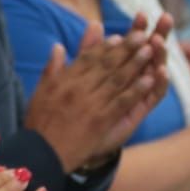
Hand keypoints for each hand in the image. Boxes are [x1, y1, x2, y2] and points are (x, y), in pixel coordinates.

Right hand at [24, 12, 171, 170]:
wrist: (41, 154)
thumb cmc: (39, 125)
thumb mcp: (39, 92)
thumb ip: (51, 68)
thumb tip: (58, 46)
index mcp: (63, 80)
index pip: (88, 58)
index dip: (105, 46)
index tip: (119, 37)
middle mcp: (77, 88)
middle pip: (105, 64)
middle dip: (125, 49)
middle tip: (142, 36)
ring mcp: (90, 104)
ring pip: (116, 79)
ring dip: (135, 64)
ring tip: (150, 50)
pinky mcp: (100, 121)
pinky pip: (121, 101)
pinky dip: (136, 89)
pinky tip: (148, 80)